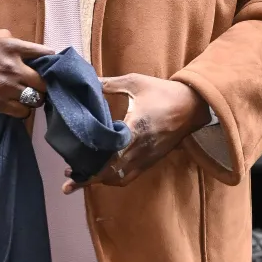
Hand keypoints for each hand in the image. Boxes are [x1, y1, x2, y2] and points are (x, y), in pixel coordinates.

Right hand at [0, 29, 53, 117]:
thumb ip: (18, 43)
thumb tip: (39, 54)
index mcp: (12, 46)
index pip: (45, 55)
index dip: (51, 63)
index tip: (50, 68)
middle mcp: (11, 66)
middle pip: (44, 83)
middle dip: (44, 86)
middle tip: (38, 87)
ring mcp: (4, 86)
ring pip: (35, 100)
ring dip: (34, 100)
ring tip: (27, 97)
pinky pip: (22, 112)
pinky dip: (23, 110)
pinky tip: (17, 105)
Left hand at [63, 75, 210, 192]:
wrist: (193, 105)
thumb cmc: (163, 92)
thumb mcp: (135, 82)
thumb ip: (109, 84)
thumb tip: (88, 80)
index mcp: (135, 130)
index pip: (109, 157)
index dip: (90, 167)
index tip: (71, 171)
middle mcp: (140, 149)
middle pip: (110, 173)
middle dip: (89, 179)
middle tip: (69, 180)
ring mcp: (147, 157)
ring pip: (120, 178)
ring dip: (100, 180)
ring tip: (82, 177)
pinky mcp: (151, 160)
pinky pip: (130, 175)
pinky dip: (114, 178)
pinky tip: (103, 172)